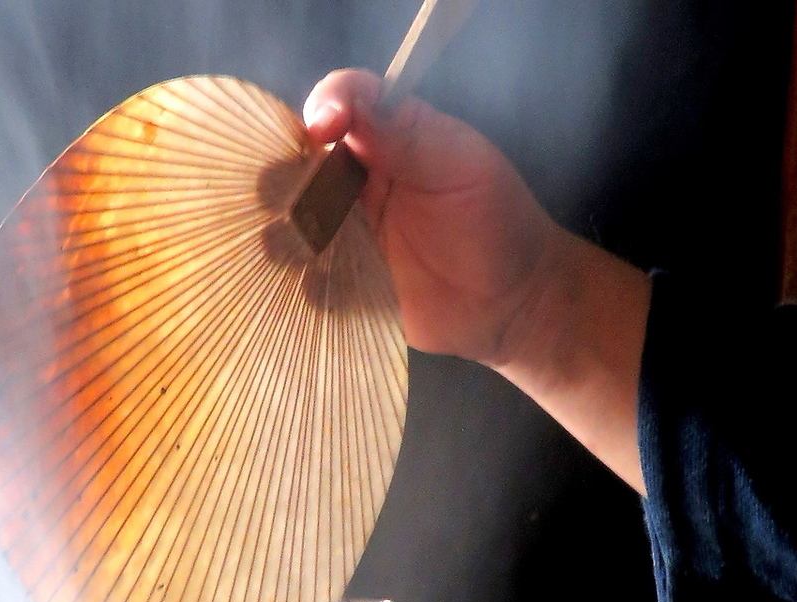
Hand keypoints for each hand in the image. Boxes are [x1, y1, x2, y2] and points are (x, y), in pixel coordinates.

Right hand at [303, 71, 651, 490]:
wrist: (513, 301)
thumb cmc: (496, 222)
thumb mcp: (460, 164)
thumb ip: (406, 135)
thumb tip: (346, 105)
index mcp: (384, 139)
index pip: (341, 105)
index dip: (326, 107)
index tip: (324, 128)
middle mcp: (356, 183)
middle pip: (300, 166)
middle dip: (284, 175)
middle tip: (288, 194)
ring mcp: (347, 237)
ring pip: (296, 225)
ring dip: (283, 233)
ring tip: (286, 244)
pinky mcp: (348, 286)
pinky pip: (310, 283)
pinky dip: (302, 284)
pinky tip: (313, 287)